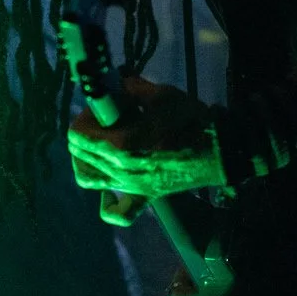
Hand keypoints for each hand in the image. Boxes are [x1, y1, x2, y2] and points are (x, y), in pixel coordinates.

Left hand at [67, 76, 223, 207]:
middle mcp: (118, 171)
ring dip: (86, 159)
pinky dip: (108, 200)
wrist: (219, 150)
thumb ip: (129, 88)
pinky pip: (118, 211)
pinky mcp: (144, 195)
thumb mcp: (160, 95)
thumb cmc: (190, 120)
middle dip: (87, 131)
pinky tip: (110, 186)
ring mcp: (130, 187)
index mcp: (119, 146)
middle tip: (106, 119)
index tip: (103, 105)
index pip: (76, 133)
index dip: (85, 115)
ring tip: (101, 145)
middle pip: (78, 153)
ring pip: (87, 178)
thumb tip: (113, 84)